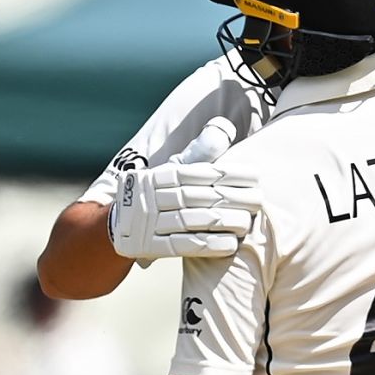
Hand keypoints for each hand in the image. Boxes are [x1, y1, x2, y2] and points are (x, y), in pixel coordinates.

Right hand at [107, 118, 260, 260]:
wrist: (116, 226)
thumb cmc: (156, 194)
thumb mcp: (171, 169)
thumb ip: (198, 152)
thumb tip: (223, 129)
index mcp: (162, 174)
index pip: (200, 171)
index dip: (229, 173)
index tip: (255, 176)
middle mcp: (154, 194)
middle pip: (198, 196)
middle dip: (232, 198)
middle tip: (259, 200)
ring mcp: (150, 221)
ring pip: (192, 220)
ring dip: (222, 222)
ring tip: (247, 223)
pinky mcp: (150, 246)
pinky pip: (182, 245)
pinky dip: (208, 245)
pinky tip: (230, 245)